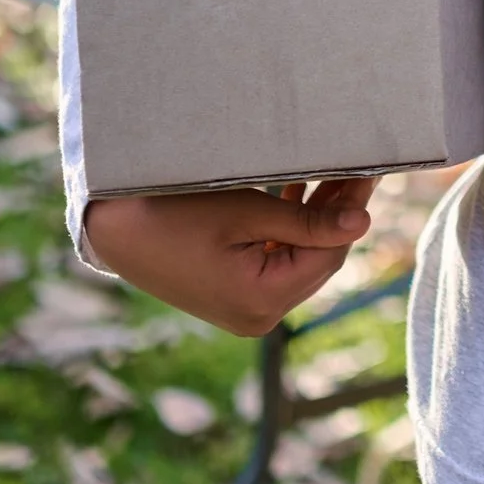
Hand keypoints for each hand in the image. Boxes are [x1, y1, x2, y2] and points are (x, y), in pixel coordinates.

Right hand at [83, 177, 375, 337]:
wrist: (114, 230)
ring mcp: (247, 310)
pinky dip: (291, 231)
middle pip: (318, 259)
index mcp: (262, 301)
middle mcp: (258, 317)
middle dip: (337, 213)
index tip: (368, 170)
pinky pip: (278, 262)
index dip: (351, 211)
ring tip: (335, 171)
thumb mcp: (247, 212)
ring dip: (316, 218)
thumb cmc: (176, 213)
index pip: (329, 254)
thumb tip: (364, 223)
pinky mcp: (237, 296)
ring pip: (301, 259)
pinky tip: (303, 191)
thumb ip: (307, 222)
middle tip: (357, 166)